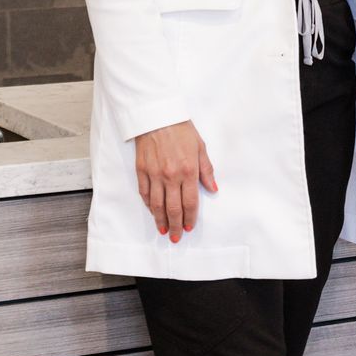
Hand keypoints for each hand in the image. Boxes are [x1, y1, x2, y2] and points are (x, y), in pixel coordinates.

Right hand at [134, 120, 217, 242]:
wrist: (157, 117)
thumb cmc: (182, 130)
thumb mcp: (200, 148)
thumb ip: (207, 171)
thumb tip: (213, 189)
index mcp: (188, 171)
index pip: (190, 202)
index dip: (190, 218)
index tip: (189, 227)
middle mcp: (171, 176)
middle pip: (173, 208)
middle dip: (175, 226)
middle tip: (175, 238)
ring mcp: (154, 175)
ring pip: (157, 205)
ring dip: (160, 220)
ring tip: (163, 230)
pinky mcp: (142, 171)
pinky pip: (145, 194)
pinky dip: (149, 205)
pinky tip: (152, 212)